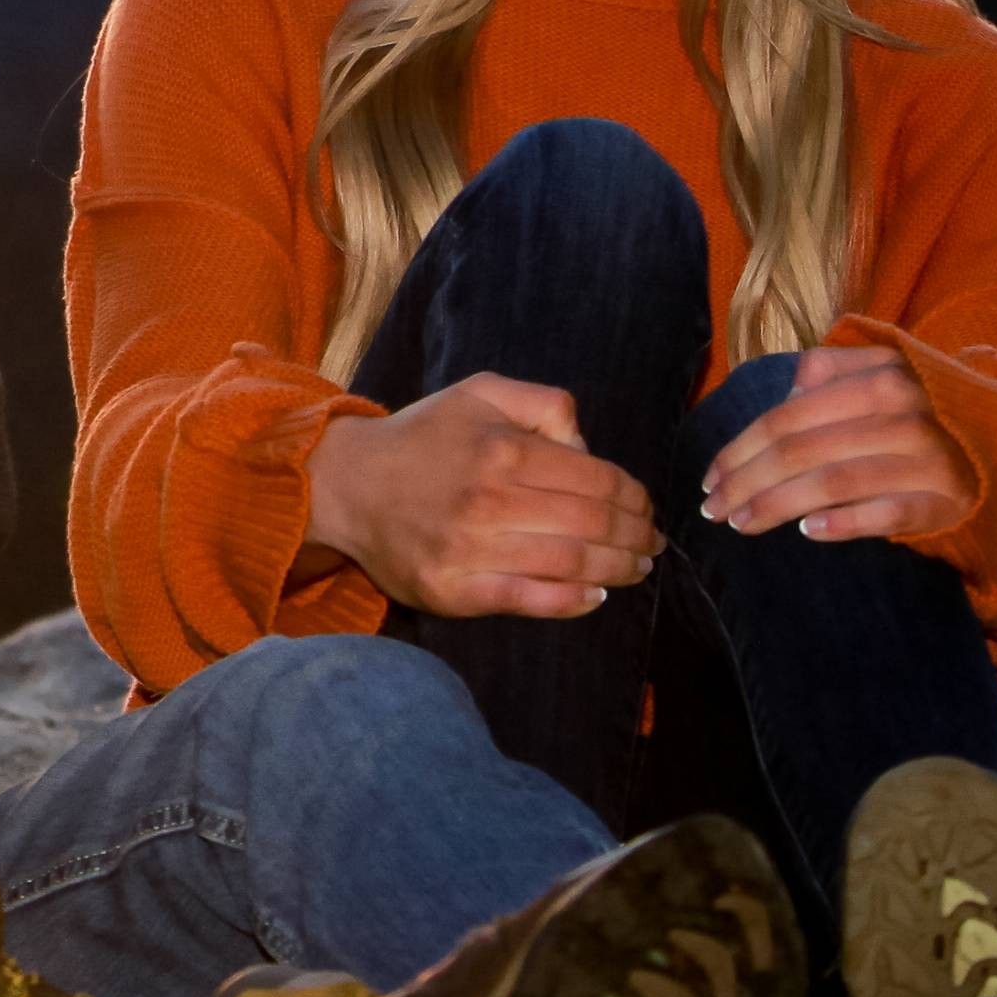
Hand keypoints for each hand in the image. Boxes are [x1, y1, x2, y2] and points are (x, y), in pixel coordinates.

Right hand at [304, 373, 657, 619]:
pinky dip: (574, 602)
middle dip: (637, 537)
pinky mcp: (452, 590)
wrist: (345, 485)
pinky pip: (530, 602)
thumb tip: (588, 447)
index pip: (599, 479)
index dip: (637, 498)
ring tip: (634, 570)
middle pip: (594, 525)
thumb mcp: (478, 394)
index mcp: (501, 449)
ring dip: (618, 571)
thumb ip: (543, 403)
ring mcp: (469, 549)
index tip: (646, 509)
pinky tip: (595, 596)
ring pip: (572, 565)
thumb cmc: (423, 439)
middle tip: (651, 545)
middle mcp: (487, 499)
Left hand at [702, 344, 973, 544]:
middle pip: (800, 451)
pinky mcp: (944, 500)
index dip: (739, 449)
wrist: (989, 448)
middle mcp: (904, 413)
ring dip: (777, 506)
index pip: (786, 417)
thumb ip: (823, 376)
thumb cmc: (910, 414)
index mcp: (878, 376)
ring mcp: (927, 458)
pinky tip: (807, 531)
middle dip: (746, 483)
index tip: (709, 479)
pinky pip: (885, 513)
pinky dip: (843, 523)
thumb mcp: (873, 376)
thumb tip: (781, 399)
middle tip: (714, 509)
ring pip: (832, 483)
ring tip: (742, 523)